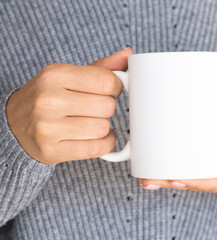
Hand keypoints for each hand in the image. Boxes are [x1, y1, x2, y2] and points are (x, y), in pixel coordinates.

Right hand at [5, 48, 132, 163]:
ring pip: (103, 128)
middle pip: (107, 106)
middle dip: (107, 108)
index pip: (106, 81)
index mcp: (54, 74)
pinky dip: (104, 144)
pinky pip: (97, 148)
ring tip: (92, 123)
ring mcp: (47, 127)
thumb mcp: (69, 76)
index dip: (116, 87)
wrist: (14, 124)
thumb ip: (101, 67)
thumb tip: (128, 54)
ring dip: (104, 128)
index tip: (109, 91)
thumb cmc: (50, 97)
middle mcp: (48, 99)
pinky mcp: (51, 151)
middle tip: (95, 109)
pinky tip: (96, 138)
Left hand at [139, 111, 216, 197]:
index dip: (198, 183)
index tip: (176, 179)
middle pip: (202, 186)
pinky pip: (195, 177)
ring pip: (196, 183)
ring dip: (171, 182)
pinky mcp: (214, 171)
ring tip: (147, 178)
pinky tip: (158, 173)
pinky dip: (177, 175)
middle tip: (150, 180)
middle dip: (175, 184)